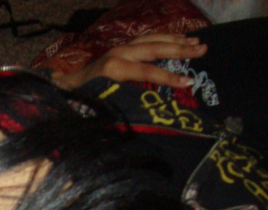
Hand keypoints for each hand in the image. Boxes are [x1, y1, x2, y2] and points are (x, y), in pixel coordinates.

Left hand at [52, 33, 207, 89]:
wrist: (65, 85)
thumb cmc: (82, 100)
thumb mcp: (98, 104)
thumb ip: (119, 104)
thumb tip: (142, 114)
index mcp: (114, 68)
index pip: (147, 70)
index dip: (168, 77)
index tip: (189, 83)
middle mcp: (119, 53)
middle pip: (154, 48)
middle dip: (180, 50)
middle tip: (203, 50)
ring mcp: (121, 47)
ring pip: (153, 39)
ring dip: (176, 40)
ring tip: (197, 42)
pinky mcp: (122, 47)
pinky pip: (148, 39)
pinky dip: (166, 38)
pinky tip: (180, 39)